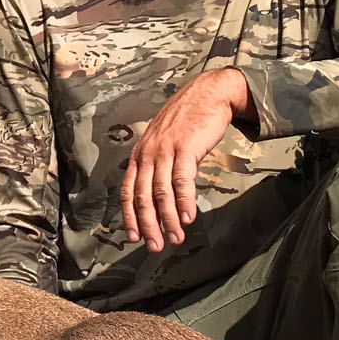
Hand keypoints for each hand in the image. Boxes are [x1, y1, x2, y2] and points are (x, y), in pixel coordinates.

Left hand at [121, 68, 252, 251]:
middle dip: (148, 225)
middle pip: (143, 197)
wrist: (208, 93)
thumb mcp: (164, 141)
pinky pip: (182, 181)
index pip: (129, 191)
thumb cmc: (187, 120)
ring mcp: (165, 150)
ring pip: (162, 193)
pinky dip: (184, 202)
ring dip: (169, 219)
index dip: (130, 216)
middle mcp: (148, 154)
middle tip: (155, 246)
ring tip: (175, 238)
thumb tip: (159, 194)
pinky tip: (188, 217)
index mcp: (140, 154)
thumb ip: (158, 165)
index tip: (134, 237)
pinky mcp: (185, 148)